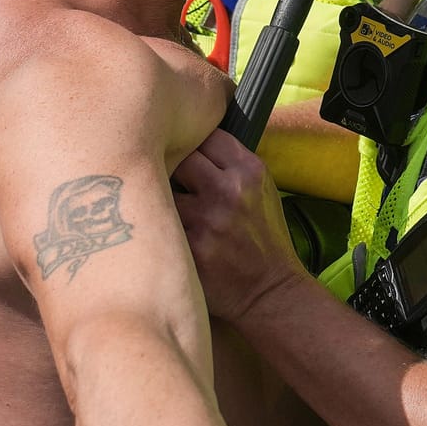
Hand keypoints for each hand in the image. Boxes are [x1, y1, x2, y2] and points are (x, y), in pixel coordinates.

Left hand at [171, 128, 304, 325]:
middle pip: (179, 156)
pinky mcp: (189, 247)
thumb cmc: (263, 238)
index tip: (185, 154)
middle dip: (172, 167)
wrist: (269, 290)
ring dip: (159, 196)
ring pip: (162, 188)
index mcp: (249, 171)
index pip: (206, 135)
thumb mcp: (262, 192)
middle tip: (168, 179)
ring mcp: (206, 219)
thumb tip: (189, 141)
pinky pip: (159, 223)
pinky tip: (162, 233)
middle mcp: (229, 190)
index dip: (191, 143)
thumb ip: (231, 165)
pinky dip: (157, 225)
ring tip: (161, 207)